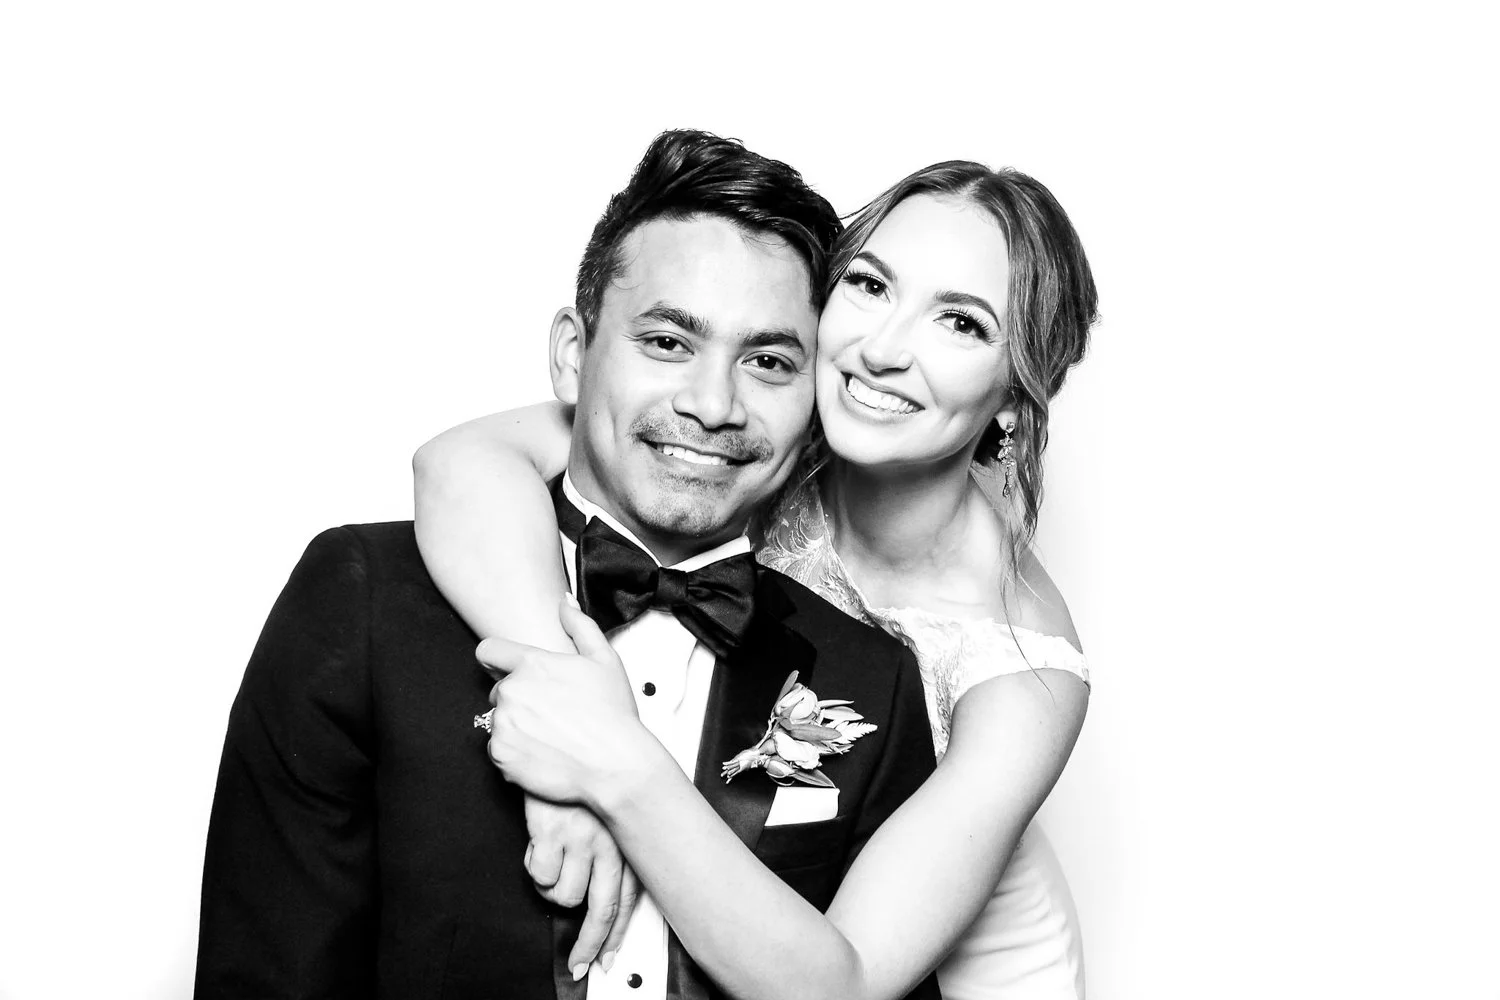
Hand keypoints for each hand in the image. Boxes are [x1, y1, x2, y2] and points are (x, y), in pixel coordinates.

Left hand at [480, 597, 657, 807]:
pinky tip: (544, 754)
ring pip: (498, 721)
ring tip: (551, 736)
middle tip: (550, 713)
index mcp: (531, 664)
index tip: (506, 670)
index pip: (488, 651)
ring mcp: (503, 724)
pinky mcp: (500, 754)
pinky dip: (515, 753)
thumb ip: (580, 626)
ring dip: (517, 727)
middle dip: (518, 699)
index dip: (497, 660)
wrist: (615, 766)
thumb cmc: (613, 715)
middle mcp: (511, 691)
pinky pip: (498, 750)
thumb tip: (564, 603)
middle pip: (497, 690)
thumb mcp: (605, 660)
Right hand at [523, 795, 640, 977]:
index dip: (616, 935)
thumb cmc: (580, 782)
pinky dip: (535, 868)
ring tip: (550, 863)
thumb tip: (598, 900)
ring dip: (553, 890)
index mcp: (623, 840)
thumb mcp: (604, 816)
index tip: (607, 959)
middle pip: (602, 909)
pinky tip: (538, 848)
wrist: (559, 743)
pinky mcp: (552, 831)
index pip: (627, 899)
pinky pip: (541, 875)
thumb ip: (609, 852)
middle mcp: (607, 841)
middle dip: (589, 945)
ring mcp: (581, 837)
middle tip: (579, 965)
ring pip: (566, 896)